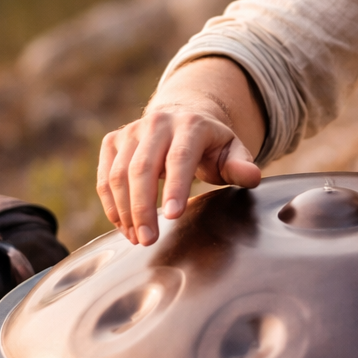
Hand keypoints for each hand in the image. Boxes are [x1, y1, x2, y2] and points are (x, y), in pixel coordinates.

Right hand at [98, 58, 265, 245]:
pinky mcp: (113, 142)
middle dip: (143, 207)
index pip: (180, 157)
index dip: (176, 187)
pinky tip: (124, 226)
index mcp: (191, 125)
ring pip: (119, 174)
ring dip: (125, 211)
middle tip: (148, 240)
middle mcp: (157, 123)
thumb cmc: (210, 145)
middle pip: (142, 168)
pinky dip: (111, 205)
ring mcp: (131, 131)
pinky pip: (105, 177)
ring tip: (137, 238)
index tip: (173, 217)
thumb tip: (252, 177)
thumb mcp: (232, 151)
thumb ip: (241, 166)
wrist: (182, 117)